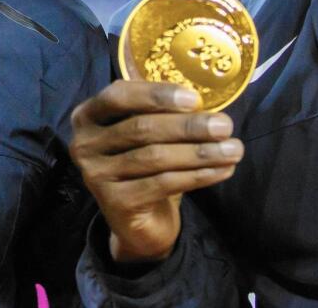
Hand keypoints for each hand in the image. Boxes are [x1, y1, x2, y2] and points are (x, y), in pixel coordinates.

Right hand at [69, 80, 242, 262]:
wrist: (137, 222)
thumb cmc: (144, 164)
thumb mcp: (146, 131)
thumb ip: (161, 110)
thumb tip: (201, 96)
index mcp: (88, 115)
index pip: (119, 96)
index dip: (156, 94)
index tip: (195, 98)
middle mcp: (84, 143)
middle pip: (141, 128)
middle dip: (188, 126)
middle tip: (225, 125)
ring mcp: (95, 175)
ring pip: (155, 157)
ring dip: (199, 152)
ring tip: (233, 149)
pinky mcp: (115, 203)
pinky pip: (162, 184)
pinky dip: (197, 175)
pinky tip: (222, 170)